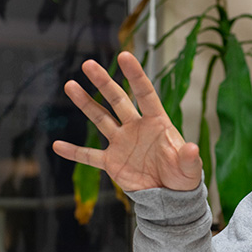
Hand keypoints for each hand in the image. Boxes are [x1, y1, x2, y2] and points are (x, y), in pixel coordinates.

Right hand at [52, 51, 202, 191]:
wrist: (170, 196)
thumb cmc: (184, 177)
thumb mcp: (190, 168)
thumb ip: (189, 158)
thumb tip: (193, 148)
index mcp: (158, 123)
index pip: (145, 94)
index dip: (135, 75)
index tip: (125, 55)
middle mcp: (137, 127)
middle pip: (118, 100)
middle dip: (103, 82)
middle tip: (88, 64)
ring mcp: (122, 143)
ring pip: (100, 119)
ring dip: (85, 103)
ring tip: (70, 85)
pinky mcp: (112, 162)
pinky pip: (89, 156)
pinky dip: (74, 152)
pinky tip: (58, 145)